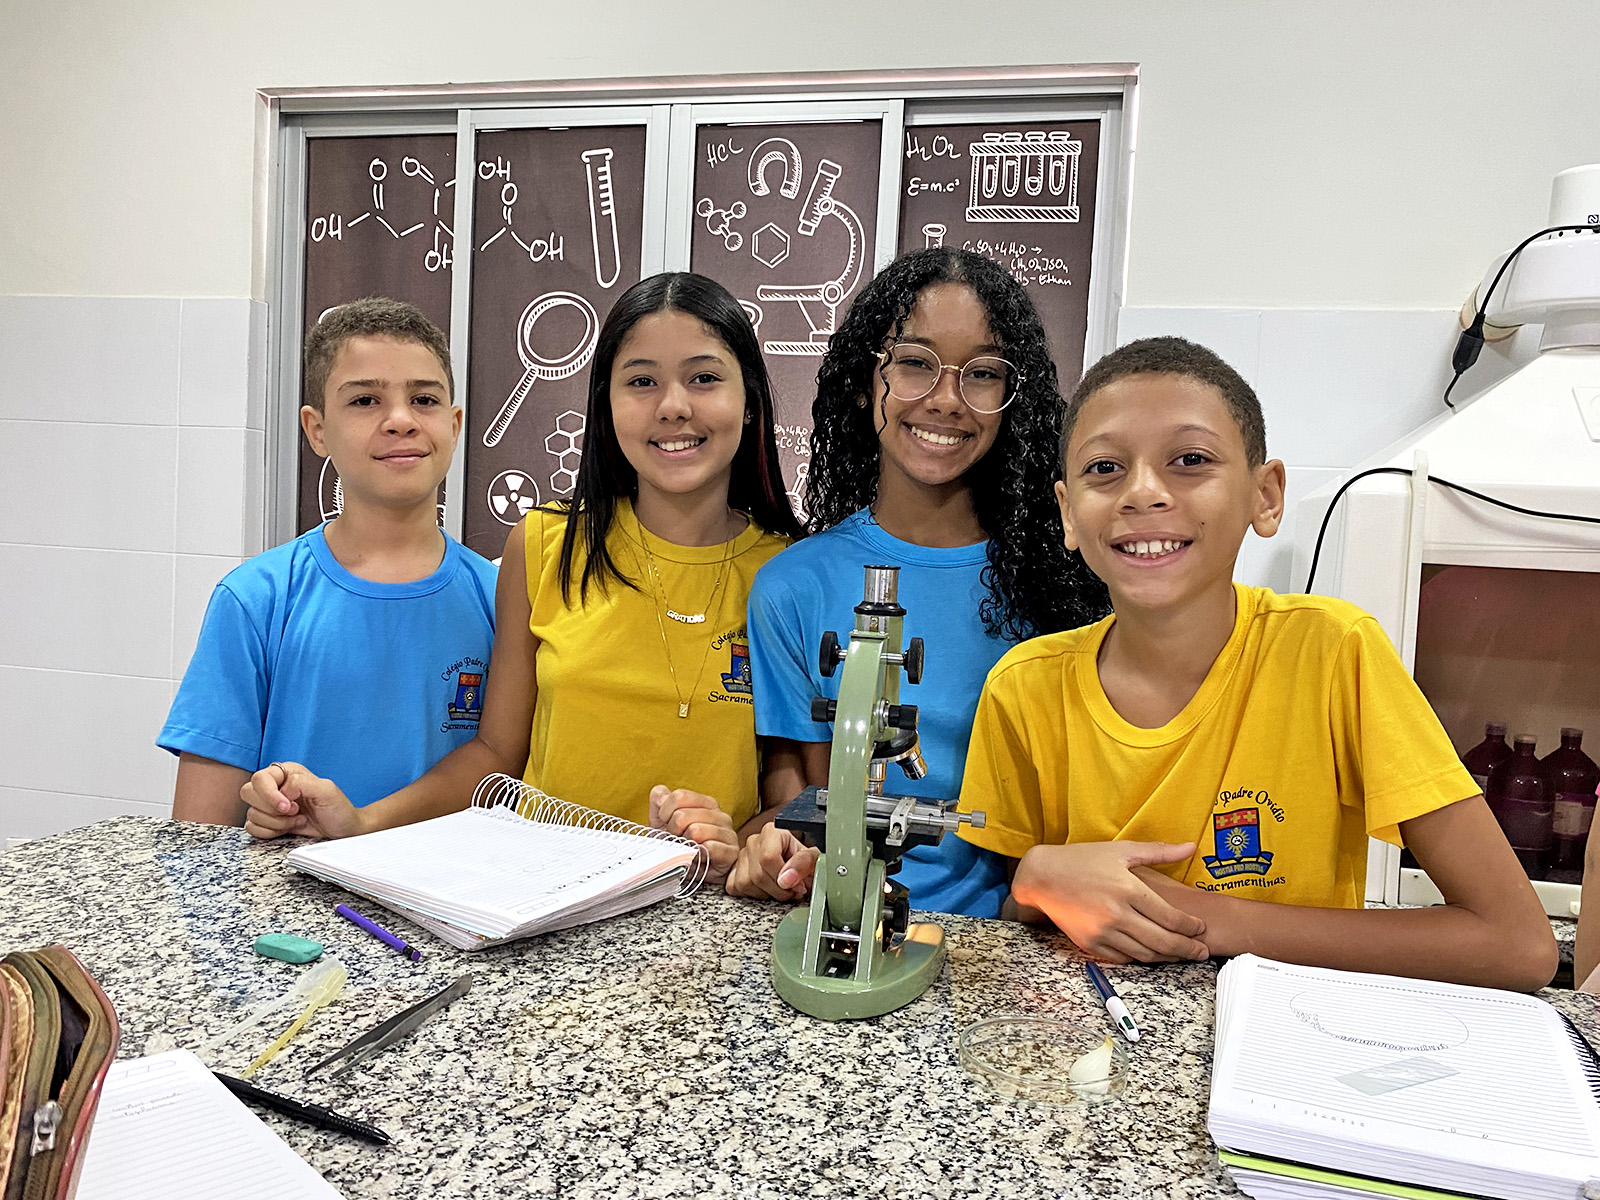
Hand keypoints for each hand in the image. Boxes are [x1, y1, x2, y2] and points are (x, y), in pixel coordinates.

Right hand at [240, 763, 362, 841]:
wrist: (342, 830)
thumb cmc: (338, 809)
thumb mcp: (327, 791)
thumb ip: (303, 783)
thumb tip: (283, 790)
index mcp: (287, 772)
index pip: (260, 779)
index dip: (269, 795)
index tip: (288, 807)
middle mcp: (275, 786)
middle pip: (249, 793)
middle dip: (272, 809)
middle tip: (295, 812)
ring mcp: (270, 804)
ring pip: (252, 813)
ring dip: (276, 822)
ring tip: (298, 820)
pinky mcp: (268, 821)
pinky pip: (252, 827)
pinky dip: (269, 832)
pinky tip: (287, 828)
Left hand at [649, 786, 738, 878]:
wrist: (692, 872)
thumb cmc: (681, 847)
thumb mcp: (664, 822)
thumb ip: (659, 802)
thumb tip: (660, 794)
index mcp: (707, 803)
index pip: (679, 796)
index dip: (665, 813)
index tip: (666, 825)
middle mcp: (721, 815)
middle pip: (682, 815)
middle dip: (672, 832)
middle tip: (677, 842)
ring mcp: (728, 833)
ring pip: (695, 830)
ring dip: (684, 845)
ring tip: (687, 850)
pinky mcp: (731, 852)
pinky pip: (710, 847)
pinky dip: (698, 854)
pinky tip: (697, 857)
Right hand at [725, 824, 818, 900]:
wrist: (799, 867)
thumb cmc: (805, 861)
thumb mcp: (814, 858)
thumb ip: (804, 863)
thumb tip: (786, 878)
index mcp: (772, 832)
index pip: (768, 858)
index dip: (784, 878)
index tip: (797, 886)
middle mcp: (754, 841)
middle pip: (758, 874)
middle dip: (779, 890)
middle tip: (794, 891)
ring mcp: (741, 856)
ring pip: (746, 883)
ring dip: (767, 894)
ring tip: (782, 889)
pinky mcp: (734, 871)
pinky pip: (736, 888)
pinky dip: (753, 895)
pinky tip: (767, 890)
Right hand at [1011, 841, 1209, 963]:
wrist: (1041, 876)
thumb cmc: (1081, 859)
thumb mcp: (1121, 850)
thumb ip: (1159, 851)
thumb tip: (1192, 846)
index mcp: (1128, 889)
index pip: (1171, 918)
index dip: (1191, 927)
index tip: (1201, 928)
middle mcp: (1117, 914)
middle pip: (1163, 941)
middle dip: (1188, 949)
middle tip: (1202, 952)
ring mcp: (1102, 932)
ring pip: (1145, 954)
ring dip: (1167, 957)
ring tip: (1180, 954)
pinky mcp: (1090, 944)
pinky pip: (1123, 958)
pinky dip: (1139, 958)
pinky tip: (1149, 953)